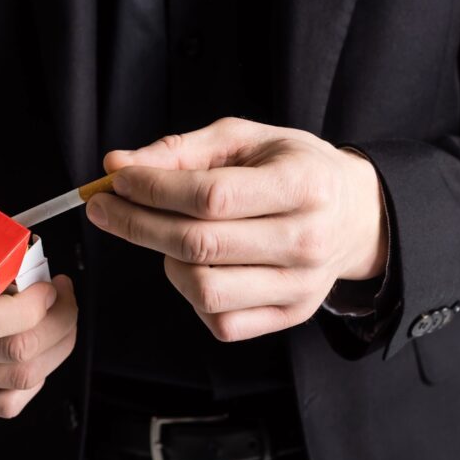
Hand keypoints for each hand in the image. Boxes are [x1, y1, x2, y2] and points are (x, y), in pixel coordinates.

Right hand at [0, 160, 78, 417]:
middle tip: (65, 292)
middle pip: (13, 352)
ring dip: (59, 342)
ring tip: (62, 310)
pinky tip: (42, 345)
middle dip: (58, 321)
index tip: (48, 283)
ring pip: (22, 377)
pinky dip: (39, 375)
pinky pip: (10, 401)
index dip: (26, 307)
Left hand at [86, 117, 385, 341]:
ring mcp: (300, 286)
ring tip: (166, 236)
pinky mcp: (289, 315)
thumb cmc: (294, 169)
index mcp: (304, 183)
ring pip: (203, 289)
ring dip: (166, 261)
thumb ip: (181, 150)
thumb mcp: (247, 140)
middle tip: (104, 207)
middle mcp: (307, 239)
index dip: (153, 189)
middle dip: (136, 224)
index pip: (210, 196)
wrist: (355, 216)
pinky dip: (192, 295)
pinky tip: (196, 265)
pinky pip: (220, 320)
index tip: (118, 180)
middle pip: (199, 244)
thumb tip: (118, 166)